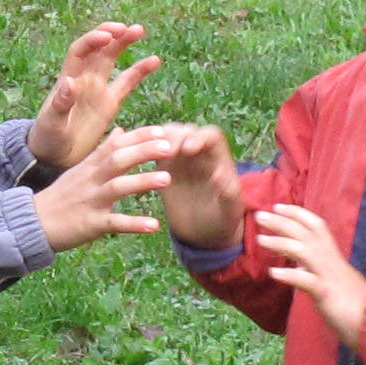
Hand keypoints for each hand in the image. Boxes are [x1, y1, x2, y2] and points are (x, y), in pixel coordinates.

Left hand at [27, 22, 162, 173]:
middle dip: (112, 35)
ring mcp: (98, 89)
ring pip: (113, 59)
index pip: (80, 51)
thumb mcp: (52, 123)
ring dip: (124, 43)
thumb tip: (68, 82)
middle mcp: (84, 79)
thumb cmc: (47, 139)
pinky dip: (140, 70)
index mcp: (68, 80)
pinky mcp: (109, 103)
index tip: (108, 37)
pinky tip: (155, 61)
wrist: (55, 156)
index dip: (93, 40)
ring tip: (139, 30)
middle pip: (98, 48)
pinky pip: (127, 82)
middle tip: (128, 28)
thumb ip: (60, 104)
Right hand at [30, 122, 184, 254]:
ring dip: (142, 182)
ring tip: (168, 179)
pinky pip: (115, 223)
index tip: (162, 130)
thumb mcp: (81, 169)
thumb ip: (103, 150)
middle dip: (143, 151)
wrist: (33, 223)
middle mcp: (91, 180)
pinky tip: (155, 225)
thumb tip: (122, 130)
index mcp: (90, 166)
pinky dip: (134, 224)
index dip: (139, 136)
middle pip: (118, 159)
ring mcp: (91, 201)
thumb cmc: (61, 196)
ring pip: (118, 187)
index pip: (116, 144)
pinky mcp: (90, 224)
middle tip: (170, 146)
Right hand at [151, 124, 244, 249]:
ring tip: (148, 154)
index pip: (210, 136)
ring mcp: (180, 159)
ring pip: (167, 138)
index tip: (188, 149)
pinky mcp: (164, 168)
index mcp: (218, 158)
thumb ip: (229, 194)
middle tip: (165, 151)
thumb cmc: (221, 220)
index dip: (198, 138)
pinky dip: (145, 151)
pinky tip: (135, 162)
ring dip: (157, 141)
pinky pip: (153, 153)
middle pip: (186, 131)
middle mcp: (199, 154)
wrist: (205, 233)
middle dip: (175, 136)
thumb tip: (220, 178)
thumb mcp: (230, 211)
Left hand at [254, 200, 365, 344]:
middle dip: (282, 222)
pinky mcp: (328, 295)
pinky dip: (290, 275)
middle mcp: (332, 262)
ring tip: (259, 238)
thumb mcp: (335, 284)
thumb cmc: (358, 307)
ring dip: (280, 242)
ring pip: (304, 251)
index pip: (317, 227)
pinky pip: (307, 281)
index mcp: (334, 258)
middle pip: (306, 234)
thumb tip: (301, 268)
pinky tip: (273, 272)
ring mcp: (330, 277)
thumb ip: (319, 273)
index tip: (279, 206)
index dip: (298, 214)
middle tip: (260, 214)